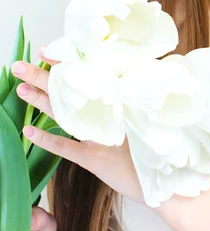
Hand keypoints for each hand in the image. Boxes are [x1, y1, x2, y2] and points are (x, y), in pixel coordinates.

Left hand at [11, 50, 144, 204]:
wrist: (168, 179)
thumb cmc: (157, 147)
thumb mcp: (145, 118)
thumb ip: (131, 101)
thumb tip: (119, 86)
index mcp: (119, 99)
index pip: (87, 75)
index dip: (64, 62)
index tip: (47, 50)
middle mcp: (109, 112)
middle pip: (70, 90)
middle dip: (42, 76)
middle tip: (19, 65)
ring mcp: (100, 134)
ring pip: (64, 112)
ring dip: (39, 100)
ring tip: (20, 89)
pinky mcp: (95, 157)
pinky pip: (66, 146)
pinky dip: (47, 139)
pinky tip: (29, 131)